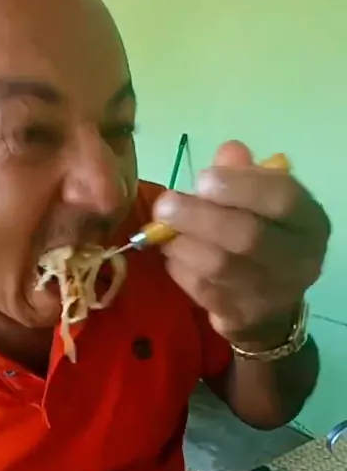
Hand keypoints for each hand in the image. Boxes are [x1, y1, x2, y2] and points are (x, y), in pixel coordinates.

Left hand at [154, 141, 330, 346]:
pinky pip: (202, 290)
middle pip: (248, 236)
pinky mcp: (241, 317)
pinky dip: (180, 269)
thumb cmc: (262, 238)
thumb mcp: (261, 203)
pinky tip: (171, 254)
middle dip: (199, 217)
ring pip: (220, 266)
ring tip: (162, 231)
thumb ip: (244, 175)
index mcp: (309, 223)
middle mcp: (298, 261)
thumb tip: (227, 152)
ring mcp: (270, 294)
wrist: (269, 307)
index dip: (241, 186)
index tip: (203, 178)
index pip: (282, 199)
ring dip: (183, 244)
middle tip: (165, 206)